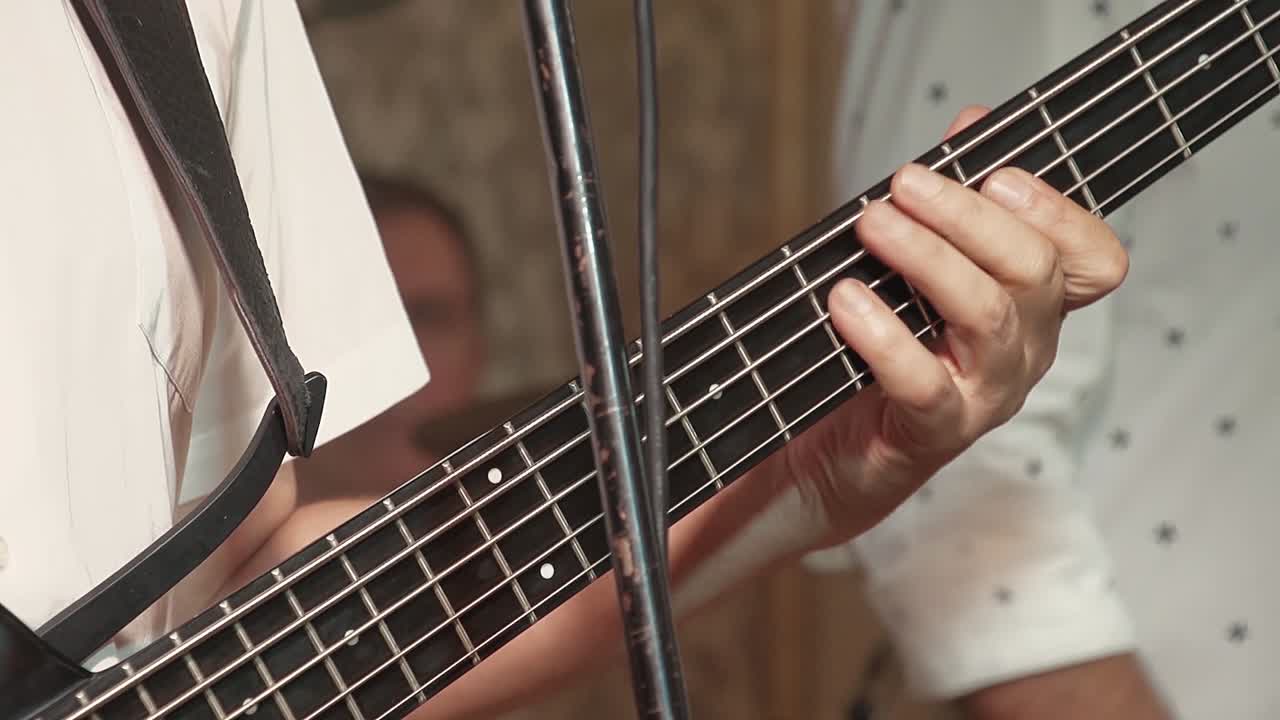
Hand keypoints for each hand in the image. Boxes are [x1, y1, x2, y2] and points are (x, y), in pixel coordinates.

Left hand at [779, 107, 1127, 543]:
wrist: (832, 456)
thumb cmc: (879, 355)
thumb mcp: (914, 270)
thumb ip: (949, 203)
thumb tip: (973, 122)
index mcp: (1032, 308)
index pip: (1093, 260)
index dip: (1060, 212)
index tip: (998, 175)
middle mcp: (1024, 351)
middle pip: (1035, 271)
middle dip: (968, 217)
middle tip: (903, 184)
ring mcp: (986, 395)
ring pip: (988, 315)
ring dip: (927, 258)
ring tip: (872, 226)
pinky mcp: (935, 433)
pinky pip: (925, 381)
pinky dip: (883, 334)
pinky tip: (845, 301)